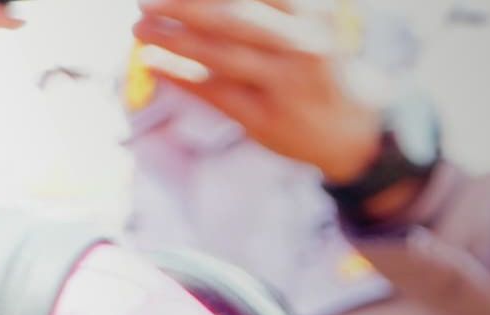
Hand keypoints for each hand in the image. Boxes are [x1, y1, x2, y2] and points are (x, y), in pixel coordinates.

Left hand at [134, 0, 391, 188]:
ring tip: (139, 28)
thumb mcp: (306, 24)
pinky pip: (212, 92)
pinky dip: (178, 76)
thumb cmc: (314, 64)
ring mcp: (284, 82)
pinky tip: (151, 63)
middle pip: (234, 16)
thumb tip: (195, 1)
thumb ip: (265, 9)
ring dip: (172, 39)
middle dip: (184, 5)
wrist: (350, 127)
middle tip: (144, 1)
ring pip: (219, 55)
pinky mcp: (264, 117)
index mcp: (312, 13)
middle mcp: (302, 44)